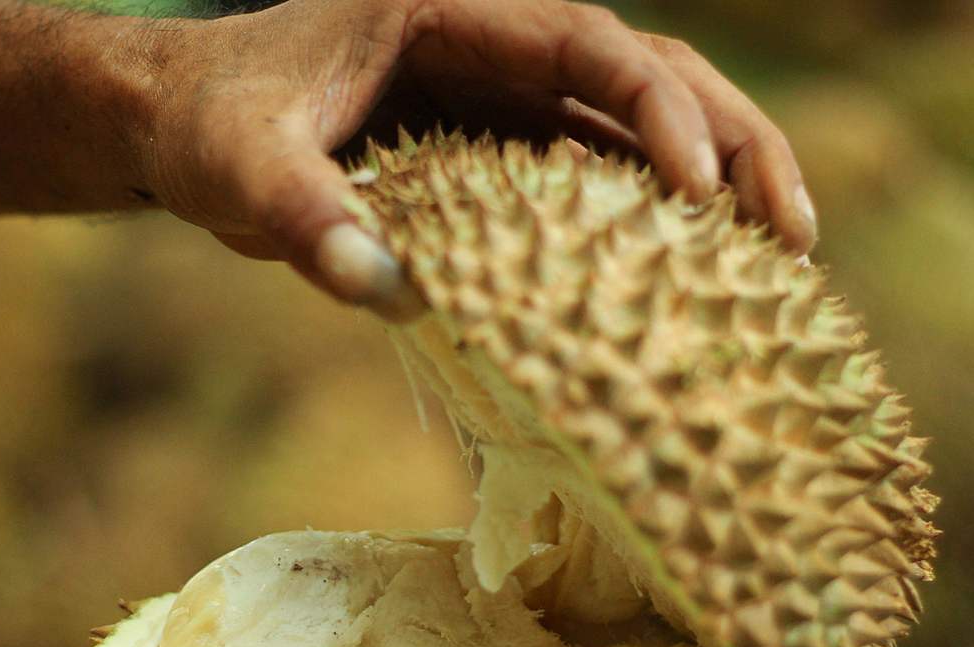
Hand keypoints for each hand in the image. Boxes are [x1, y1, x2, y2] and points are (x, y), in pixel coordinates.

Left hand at [95, 0, 816, 302]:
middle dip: (733, 144)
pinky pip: (597, 171)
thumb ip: (300, 217)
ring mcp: (502, 93)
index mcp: (449, 10)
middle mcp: (494, 41)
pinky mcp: (497, 145)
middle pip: (649, 72)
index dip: (658, 110)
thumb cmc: (208, 125)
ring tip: (779, 265)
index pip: (588, 41)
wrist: (182, 122)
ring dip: (717, 182)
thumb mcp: (237, 166)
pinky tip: (693, 276)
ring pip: (640, 121)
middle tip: (792, 238)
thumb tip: (387, 291)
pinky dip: (654, 215)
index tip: (703, 192)